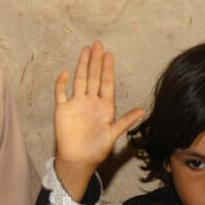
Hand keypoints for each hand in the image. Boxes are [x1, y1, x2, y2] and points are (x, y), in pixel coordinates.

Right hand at [52, 41, 144, 195]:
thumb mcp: (113, 134)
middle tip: (98, 43)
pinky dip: (61, 83)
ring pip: (79, 80)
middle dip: (96, 60)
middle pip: (93, 77)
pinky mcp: (63, 109)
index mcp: (104, 106)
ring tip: (85, 50)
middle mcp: (90, 102)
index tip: (109, 54)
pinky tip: (65, 72)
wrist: (78, 160)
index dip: (108, 69)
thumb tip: (143, 110)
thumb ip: (126, 121)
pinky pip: (61, 93)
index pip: (106, 83)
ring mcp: (76, 104)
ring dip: (82, 66)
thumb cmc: (97, 149)